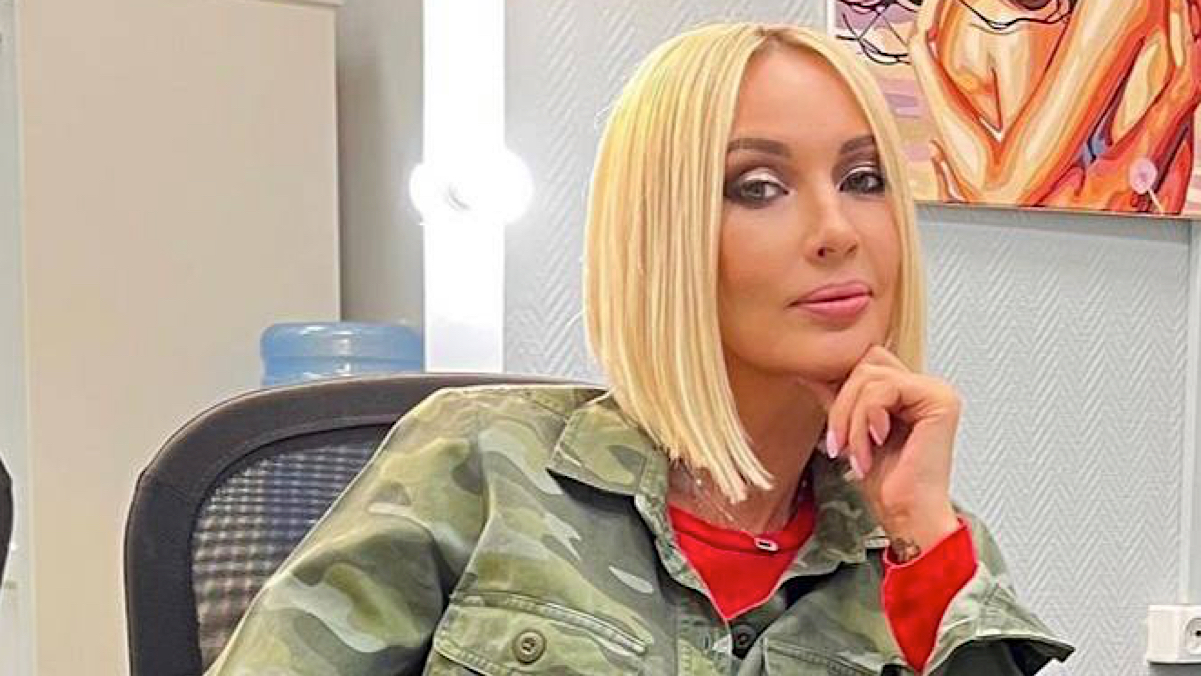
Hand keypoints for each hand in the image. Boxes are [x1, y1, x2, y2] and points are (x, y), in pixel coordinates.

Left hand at [803, 345, 960, 561]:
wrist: (905, 515)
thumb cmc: (884, 483)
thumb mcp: (850, 430)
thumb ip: (838, 398)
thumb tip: (810, 370)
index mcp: (908, 391)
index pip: (863, 363)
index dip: (840, 388)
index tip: (832, 427)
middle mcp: (925, 387)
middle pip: (865, 363)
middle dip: (842, 404)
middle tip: (839, 444)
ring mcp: (935, 391)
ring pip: (869, 376)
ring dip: (851, 419)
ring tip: (856, 453)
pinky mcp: (939, 400)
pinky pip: (883, 389)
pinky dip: (865, 420)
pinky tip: (875, 445)